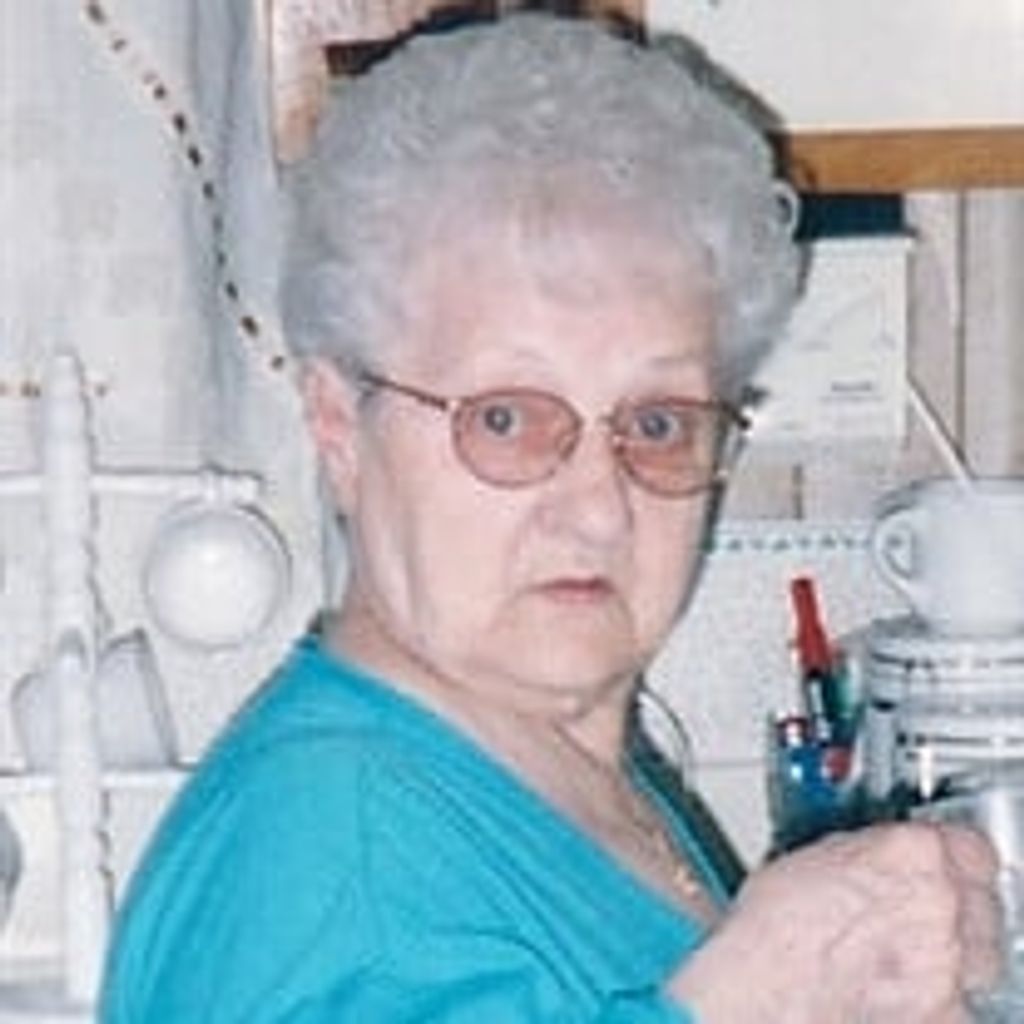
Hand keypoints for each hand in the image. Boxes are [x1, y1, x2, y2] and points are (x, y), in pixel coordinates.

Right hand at [669, 822, 1000, 1023]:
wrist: (774, 986)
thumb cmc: (778, 925)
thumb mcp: (817, 857)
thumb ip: (867, 853)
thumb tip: (869, 858)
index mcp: (913, 852)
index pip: (967, 843)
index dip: (948, 853)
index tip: (936, 858)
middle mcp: (943, 902)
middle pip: (976, 896)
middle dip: (951, 899)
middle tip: (914, 903)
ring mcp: (950, 960)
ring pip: (977, 950)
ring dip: (950, 947)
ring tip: (904, 948)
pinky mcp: (947, 1012)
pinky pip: (957, 998)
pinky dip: (934, 994)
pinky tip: (895, 985)